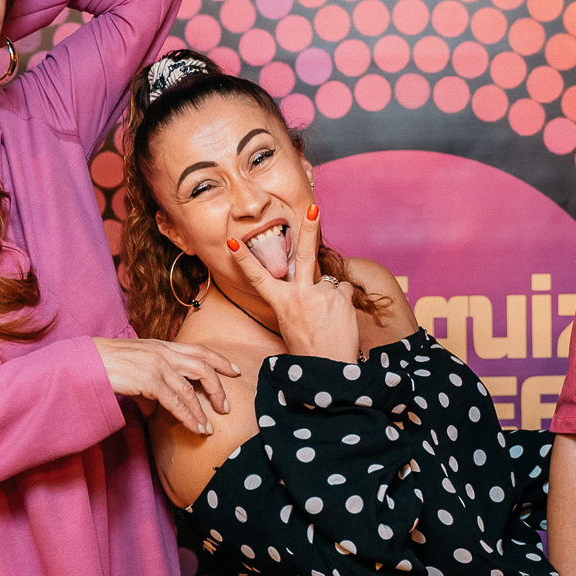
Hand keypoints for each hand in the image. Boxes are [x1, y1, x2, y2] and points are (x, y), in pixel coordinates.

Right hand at [93, 337, 238, 435]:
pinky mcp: (149, 380)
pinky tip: (195, 428)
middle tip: (226, 407)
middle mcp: (163, 352)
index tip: (235, 370)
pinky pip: (176, 402)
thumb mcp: (135, 367)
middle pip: (203, 367)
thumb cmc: (107, 364)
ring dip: (203, 410)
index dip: (220, 359)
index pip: (199, 349)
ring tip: (209, 427)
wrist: (86, 362)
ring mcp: (157, 365)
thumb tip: (153, 408)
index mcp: (162, 345)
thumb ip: (150, 385)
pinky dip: (188, 417)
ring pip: (191, 388)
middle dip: (218, 387)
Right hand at [227, 204, 360, 361]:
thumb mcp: (290, 324)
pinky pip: (342, 290)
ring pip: (328, 281)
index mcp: (281, 304)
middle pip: (304, 255)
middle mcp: (299, 295)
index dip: (244, 260)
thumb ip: (297, 299)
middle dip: (307, 228)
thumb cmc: (308, 350)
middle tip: (313, 206)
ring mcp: (321, 294)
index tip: (233, 242)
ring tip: (328, 320)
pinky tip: (339, 319)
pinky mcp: (340, 297)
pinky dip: (342, 302)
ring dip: (329, 296)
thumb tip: (313, 283)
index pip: (258, 278)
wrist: (329, 368)